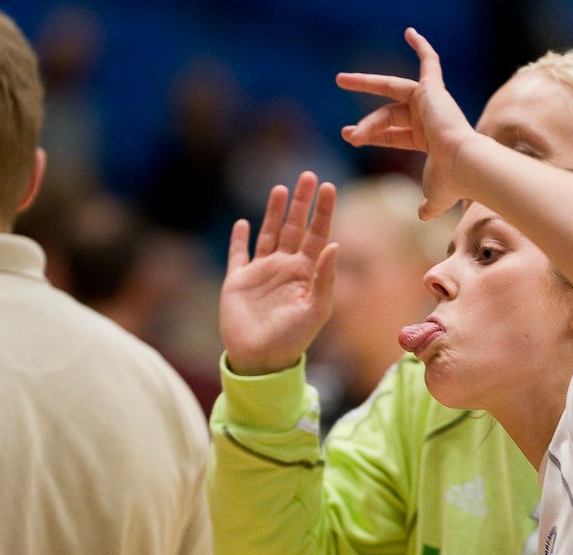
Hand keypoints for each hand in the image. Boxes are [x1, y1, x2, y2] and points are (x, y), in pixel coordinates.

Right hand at [220, 172, 337, 375]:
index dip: (322, 211)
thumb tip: (335, 244)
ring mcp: (262, 272)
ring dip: (275, 212)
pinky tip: (242, 222)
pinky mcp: (238, 281)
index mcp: (306, 273)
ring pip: (269, 233)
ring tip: (281, 188)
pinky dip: (239, 239)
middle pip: (295, 227)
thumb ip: (325, 278)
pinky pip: (238, 254)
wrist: (260, 360)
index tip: (328, 186)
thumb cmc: (293, 339)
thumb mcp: (315, 310)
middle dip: (302, 203)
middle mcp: (285, 267)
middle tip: (308, 176)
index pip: (318, 235)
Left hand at [336, 27, 476, 219]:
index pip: (394, 134)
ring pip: (391, 92)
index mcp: (430, 140)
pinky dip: (421, 46)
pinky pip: (430, 62)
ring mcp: (433, 103)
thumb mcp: (435, 197)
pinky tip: (409, 31)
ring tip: (340, 80)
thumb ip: (428, 205)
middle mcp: (431, 118)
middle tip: (343, 126)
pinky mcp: (434, 91)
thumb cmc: (451, 183)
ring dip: (365, 84)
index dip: (372, 136)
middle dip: (365, 122)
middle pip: (388, 115)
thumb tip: (423, 216)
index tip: (350, 138)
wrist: (464, 167)